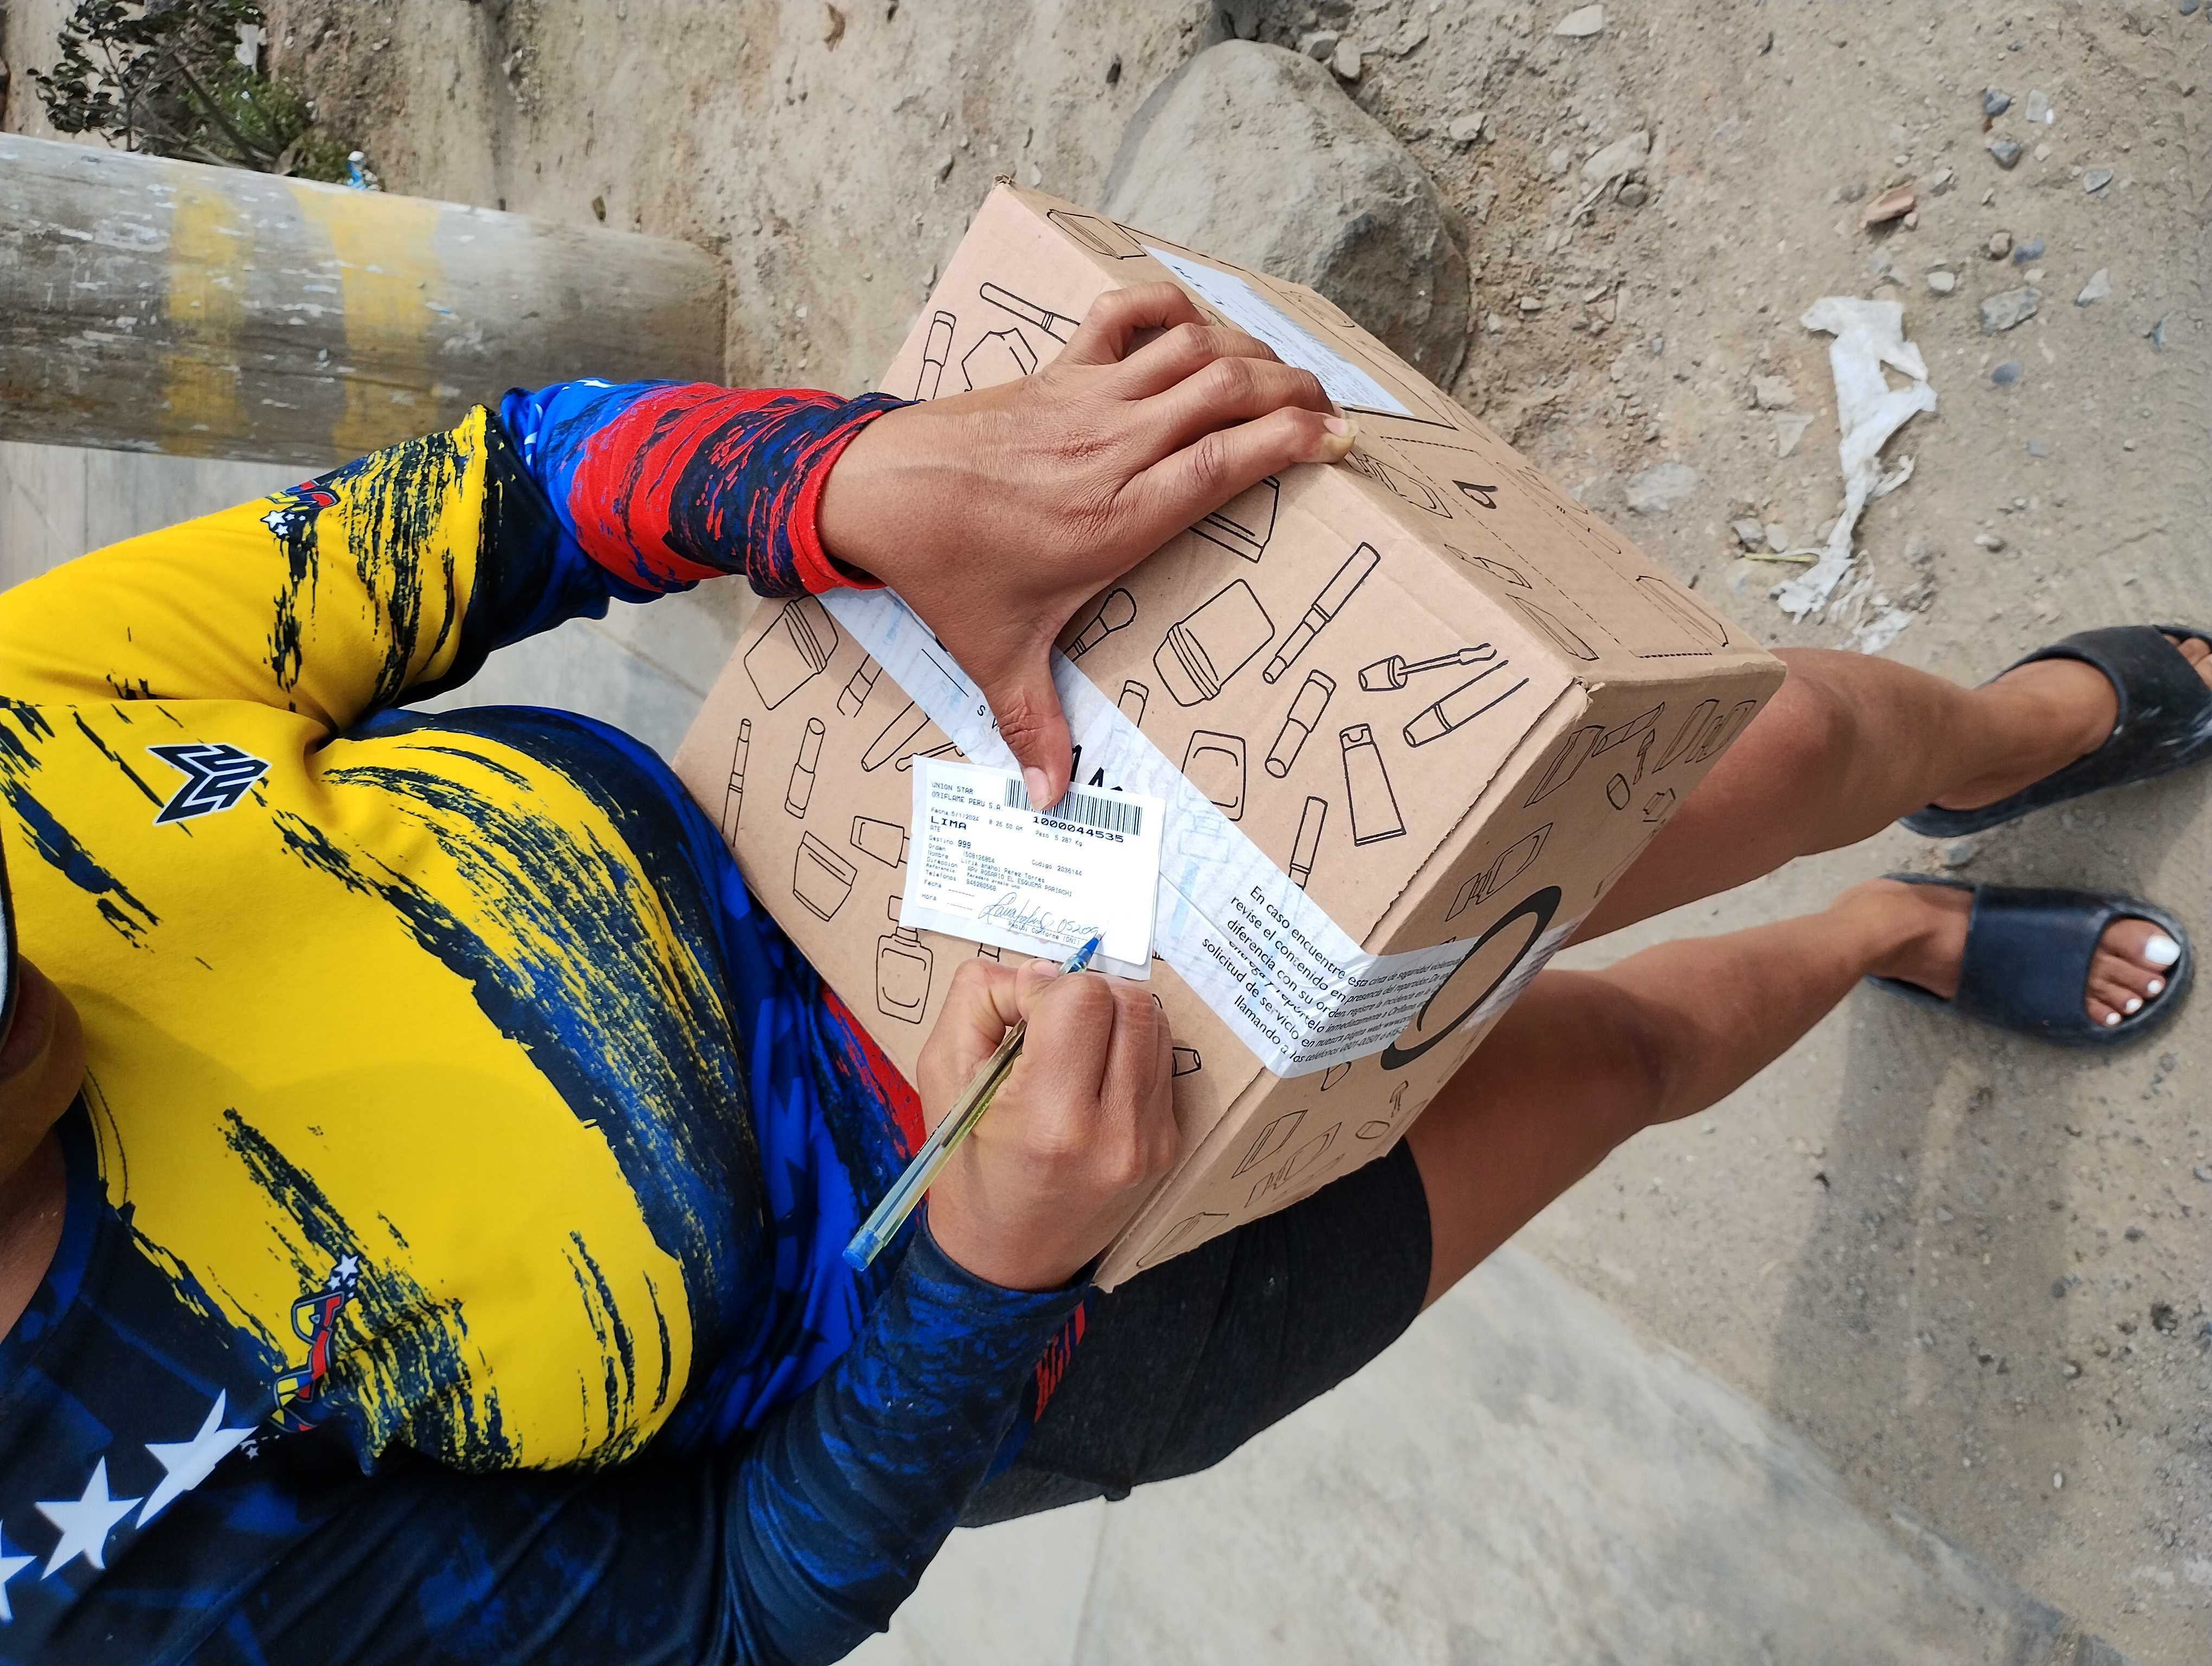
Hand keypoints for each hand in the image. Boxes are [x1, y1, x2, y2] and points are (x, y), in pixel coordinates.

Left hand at [817, 283, 1356, 804]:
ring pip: (1192, 345)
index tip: (1339, 444)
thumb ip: (1035, 725)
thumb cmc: (946, 570)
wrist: (877, 492)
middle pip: (1231, 388)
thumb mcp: (998, 653)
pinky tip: (1194, 318)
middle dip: (1296, 390)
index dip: (1297, 440)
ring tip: (1282, 373)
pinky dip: (1166, 301)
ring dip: (1248, 348)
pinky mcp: (1058, 370)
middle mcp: (1117, 446)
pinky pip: (1123, 314)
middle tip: (1330, 411)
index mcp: (1122, 514)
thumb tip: (1051, 801)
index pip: (1231, 459)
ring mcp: (1089, 398)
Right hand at [916, 957, 1179, 1290]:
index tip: (1018, 1014)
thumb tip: (1040, 970)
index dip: (1044, 987)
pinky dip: (1128, 1047)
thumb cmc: (964, 1167)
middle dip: (1082, 993)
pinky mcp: (1169, 1145)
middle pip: (1128, 1001)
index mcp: (1051, 1119)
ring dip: (1111, 1014)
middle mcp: (1116, 1132)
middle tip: (1046, 1021)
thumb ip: (980, 1001)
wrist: (1005, 1259)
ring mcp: (1151, 1141)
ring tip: (1071, 1043)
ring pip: (1154, 1022)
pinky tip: (1094, 1071)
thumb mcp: (942, 1075)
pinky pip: (1161, 1059)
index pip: (1081, 998)